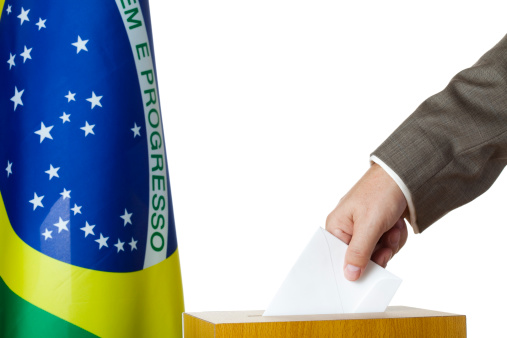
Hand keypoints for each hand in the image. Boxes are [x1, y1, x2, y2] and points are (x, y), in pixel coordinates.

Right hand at [326, 163, 408, 280]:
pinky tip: (397, 224)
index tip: (367, 273)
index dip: (353, 266)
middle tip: (386, 244)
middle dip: (378, 251)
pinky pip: (388, 245)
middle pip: (361, 258)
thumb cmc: (380, 192)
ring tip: (392, 227)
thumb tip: (349, 275)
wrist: (405, 176)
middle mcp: (348, 229)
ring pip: (378, 253)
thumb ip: (358, 252)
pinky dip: (396, 237)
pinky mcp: (379, 228)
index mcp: (337, 226)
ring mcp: (365, 229)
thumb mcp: (369, 225)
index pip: (339, 257)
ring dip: (390, 243)